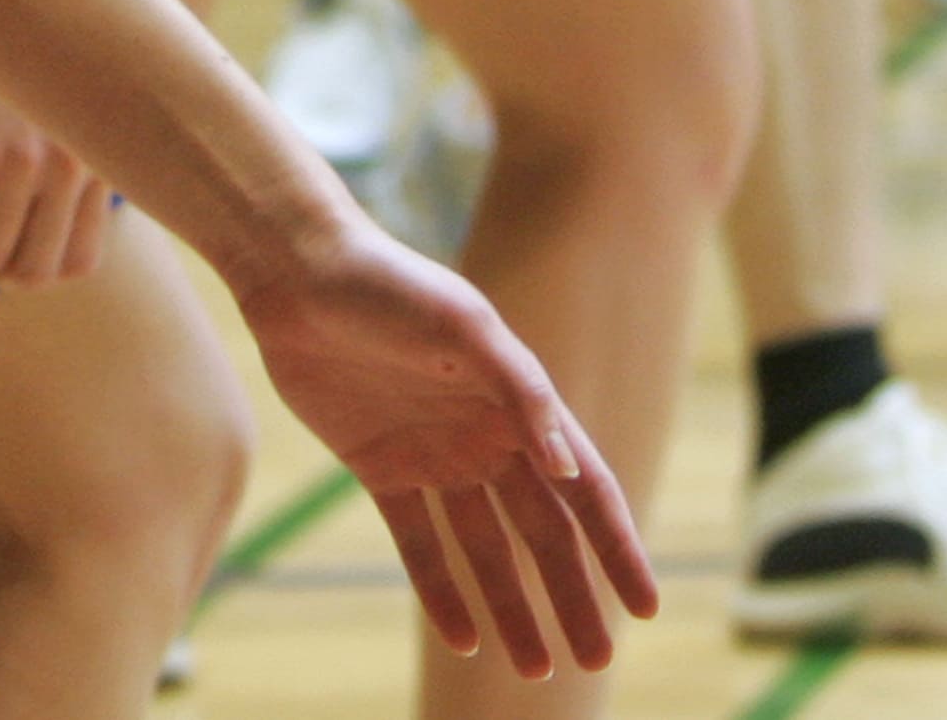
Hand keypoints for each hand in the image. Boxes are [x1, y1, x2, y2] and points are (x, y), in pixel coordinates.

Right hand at [0, 51, 108, 288]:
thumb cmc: (22, 49)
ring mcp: (28, 158)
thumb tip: (40, 230)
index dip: (37, 269)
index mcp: (101, 161)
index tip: (9, 236)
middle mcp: (74, 166)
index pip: (81, 264)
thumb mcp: (65, 107)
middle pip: (32, 274)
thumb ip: (70, 162)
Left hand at [228, 224, 661, 674]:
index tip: (645, 608)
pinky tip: (464, 638)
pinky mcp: (381, 468)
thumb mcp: (467, 329)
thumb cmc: (393, 288)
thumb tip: (570, 471)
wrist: (301, 276)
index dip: (617, 550)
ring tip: (533, 670)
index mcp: (522, 407)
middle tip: (594, 662)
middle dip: (571, 599)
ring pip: (486, 551)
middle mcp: (487, 438)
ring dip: (512, 609)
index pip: (586, 492)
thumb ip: (523, 393)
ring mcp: (435, 456)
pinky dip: (441, 592)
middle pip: (543, 536)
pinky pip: (419, 544)